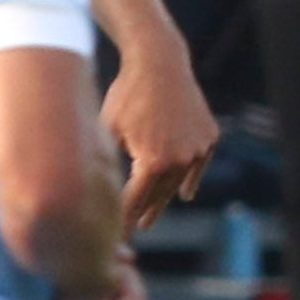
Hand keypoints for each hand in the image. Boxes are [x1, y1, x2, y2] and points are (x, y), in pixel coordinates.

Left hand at [102, 39, 218, 226]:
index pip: (135, 201)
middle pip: (158, 196)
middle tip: (134, 230)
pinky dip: (189, 179)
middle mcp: (180, 160)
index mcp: (152, 161)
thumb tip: (91, 190)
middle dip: (143, 213)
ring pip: (178, 183)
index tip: (114, 237)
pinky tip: (185, 194)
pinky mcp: (208, 138)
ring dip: (165, 198)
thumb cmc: (125, 95)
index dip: (123, 220)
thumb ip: (106, 164)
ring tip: (152, 215)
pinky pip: (197, 166)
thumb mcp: (107, 131)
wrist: (159, 62)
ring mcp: (197, 149)